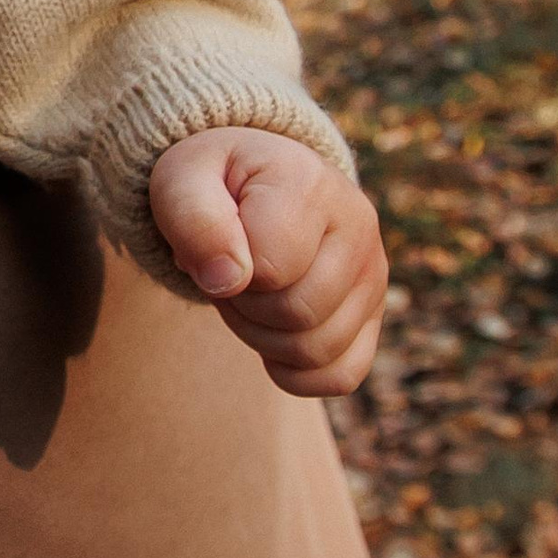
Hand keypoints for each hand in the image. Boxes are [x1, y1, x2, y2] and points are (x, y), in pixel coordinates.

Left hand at [148, 127, 386, 397]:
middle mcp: (358, 225)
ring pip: (316, 351)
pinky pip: (338, 377)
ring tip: (250, 294)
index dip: (227, 271)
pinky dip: (294, 371)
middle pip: (297, 314)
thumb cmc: (212, 184)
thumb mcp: (182, 181)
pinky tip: (273, 331)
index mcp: (311, 183)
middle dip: (243, 306)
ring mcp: (373, 273)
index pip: (271, 268)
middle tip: (229, 274)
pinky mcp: (374, 316)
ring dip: (262, 338)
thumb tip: (229, 280)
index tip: (217, 243)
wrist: (246, 184)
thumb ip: (195, 219)